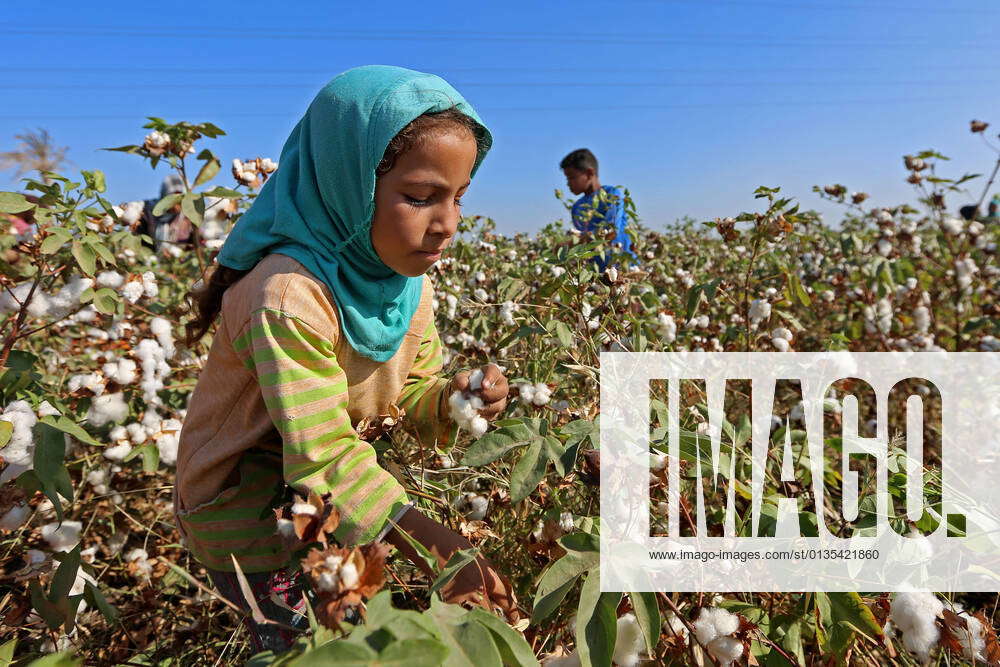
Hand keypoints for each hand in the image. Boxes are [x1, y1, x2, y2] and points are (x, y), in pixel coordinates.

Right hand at [385, 509, 520, 621]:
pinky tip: (454, 595)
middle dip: (495, 615)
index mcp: (488, 579)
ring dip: (477, 612)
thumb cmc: (455, 546)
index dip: (512, 611)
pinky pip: (458, 609)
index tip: (515, 618)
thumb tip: (497, 589)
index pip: (505, 600)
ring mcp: (462, 599)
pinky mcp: (447, 603)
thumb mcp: (478, 557)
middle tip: (498, 618)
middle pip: (491, 612)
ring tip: (474, 607)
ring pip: (475, 613)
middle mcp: (477, 592)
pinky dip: (458, 606)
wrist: (430, 545)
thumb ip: (489, 574)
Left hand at [449, 363, 507, 420]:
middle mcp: (500, 385)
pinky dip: (482, 415)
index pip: (494, 371)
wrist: (464, 397)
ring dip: (484, 408)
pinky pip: (492, 416)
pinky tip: (474, 413)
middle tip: (477, 396)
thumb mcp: (459, 379)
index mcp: (491, 372)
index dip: (490, 378)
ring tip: (472, 406)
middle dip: (490, 395)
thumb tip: (464, 386)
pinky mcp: (496, 412)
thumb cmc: (464, 383)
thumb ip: (460, 380)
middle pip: (503, 390)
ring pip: (498, 406)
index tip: (483, 386)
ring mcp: (500, 399)